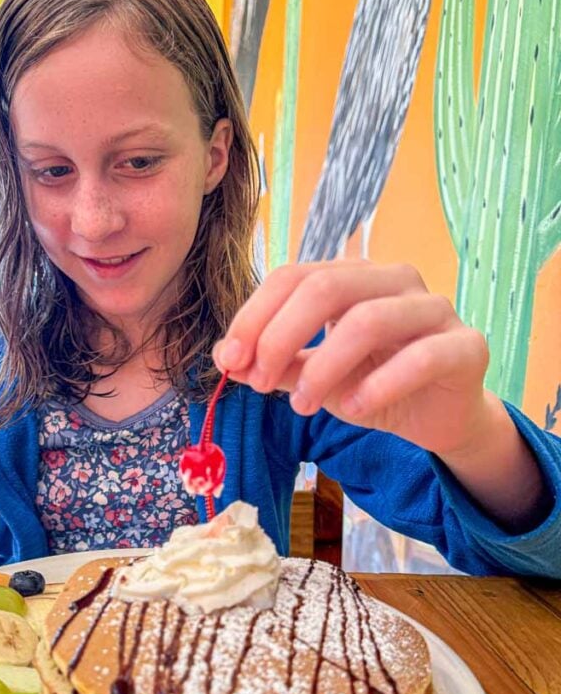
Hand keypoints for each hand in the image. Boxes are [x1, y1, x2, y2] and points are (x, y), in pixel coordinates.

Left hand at [214, 260, 550, 530]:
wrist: (438, 417)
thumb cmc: (373, 385)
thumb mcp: (316, 378)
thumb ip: (278, 365)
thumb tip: (227, 360)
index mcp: (354, 277)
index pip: (294, 277)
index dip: (254, 316)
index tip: (228, 360)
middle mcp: (394, 280)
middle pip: (326, 288)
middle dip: (281, 338)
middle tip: (260, 383)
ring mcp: (434, 309)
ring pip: (368, 320)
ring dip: (323, 367)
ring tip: (302, 406)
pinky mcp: (466, 346)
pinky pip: (420, 358)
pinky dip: (378, 386)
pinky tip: (354, 408)